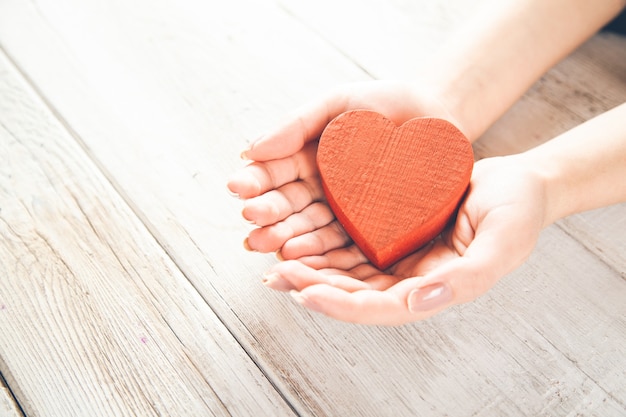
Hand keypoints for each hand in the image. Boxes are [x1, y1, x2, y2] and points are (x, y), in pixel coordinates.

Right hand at [227, 80, 459, 254]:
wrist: (435, 116)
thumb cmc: (383, 104)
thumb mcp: (336, 103)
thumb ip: (296, 124)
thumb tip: (250, 151)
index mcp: (306, 160)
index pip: (275, 174)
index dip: (256, 181)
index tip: (237, 187)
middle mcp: (321, 191)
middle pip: (290, 207)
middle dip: (269, 217)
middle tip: (252, 224)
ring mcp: (345, 213)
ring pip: (312, 231)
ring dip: (290, 241)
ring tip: (275, 248)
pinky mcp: (372, 231)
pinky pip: (346, 246)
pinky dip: (325, 254)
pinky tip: (307, 258)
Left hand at [261, 156, 547, 324]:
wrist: (520, 182)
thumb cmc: (518, 211)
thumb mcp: (503, 242)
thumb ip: (469, 277)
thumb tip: (419, 300)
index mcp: (436, 289)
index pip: (382, 308)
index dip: (343, 305)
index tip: (306, 294)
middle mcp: (412, 280)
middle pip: (355, 293)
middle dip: (314, 286)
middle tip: (275, 275)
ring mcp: (402, 258)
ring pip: (348, 271)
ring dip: (312, 268)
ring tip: (276, 258)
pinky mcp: (394, 234)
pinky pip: (353, 244)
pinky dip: (326, 243)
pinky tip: (300, 235)